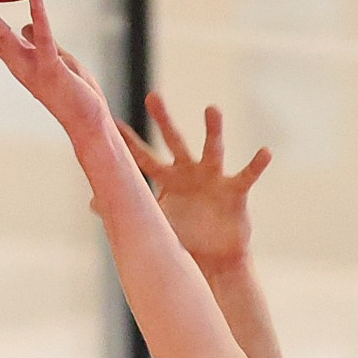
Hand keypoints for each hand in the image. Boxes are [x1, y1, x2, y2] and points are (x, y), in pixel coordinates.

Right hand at [0, 0, 108, 134]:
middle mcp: (20, 64)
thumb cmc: (74, 93)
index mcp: (20, 60)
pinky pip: (44, 41)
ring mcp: (34, 68)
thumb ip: (39, 43)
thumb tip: (25, 26)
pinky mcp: (53, 70)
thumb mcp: (54, 60)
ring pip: (5, 38)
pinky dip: (40, 19)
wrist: (88, 123)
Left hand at [118, 95, 270, 274]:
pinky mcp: (236, 191)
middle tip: (152, 96)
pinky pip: (248, 175)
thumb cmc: (185, 238)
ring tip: (212, 109)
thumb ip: (128, 207)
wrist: (214, 261)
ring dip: (213, 130)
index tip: (112, 122)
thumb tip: (92, 202)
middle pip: (174, 141)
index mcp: (169, 180)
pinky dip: (257, 164)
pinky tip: (265, 152)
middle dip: (164, 120)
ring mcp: (214, 178)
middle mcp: (190, 172)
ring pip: (212, 149)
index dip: (128, 144)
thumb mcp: (155, 222)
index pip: (144, 159)